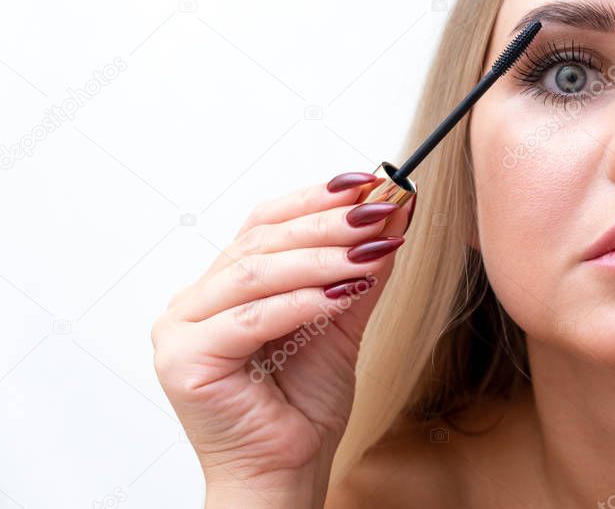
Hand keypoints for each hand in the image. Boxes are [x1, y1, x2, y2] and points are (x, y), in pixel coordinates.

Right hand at [151, 172, 414, 506]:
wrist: (286, 475)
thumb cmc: (303, 407)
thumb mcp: (341, 324)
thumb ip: (358, 273)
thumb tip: (391, 218)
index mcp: (223, 286)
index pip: (265, 223)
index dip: (315, 198)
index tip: (368, 181)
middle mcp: (195, 300)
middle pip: (261, 241)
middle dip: (327, 223)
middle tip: (378, 211)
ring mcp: (181, 329)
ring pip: (255, 272)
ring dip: (320, 258)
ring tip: (370, 251)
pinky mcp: (185, 360)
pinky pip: (251, 318)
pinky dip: (301, 302)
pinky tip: (342, 293)